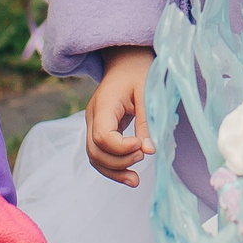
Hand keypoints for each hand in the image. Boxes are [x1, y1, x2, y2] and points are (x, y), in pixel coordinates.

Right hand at [87, 47, 157, 186]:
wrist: (127, 61)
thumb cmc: (139, 72)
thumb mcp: (147, 92)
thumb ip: (147, 121)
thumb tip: (150, 150)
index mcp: (103, 104)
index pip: (102, 136)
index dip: (121, 148)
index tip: (142, 146)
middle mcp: (93, 116)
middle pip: (94, 150)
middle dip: (118, 162)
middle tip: (142, 158)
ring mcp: (94, 124)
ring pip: (94, 157)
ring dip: (114, 171)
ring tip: (135, 181)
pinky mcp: (101, 130)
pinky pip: (101, 154)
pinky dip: (113, 167)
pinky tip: (130, 176)